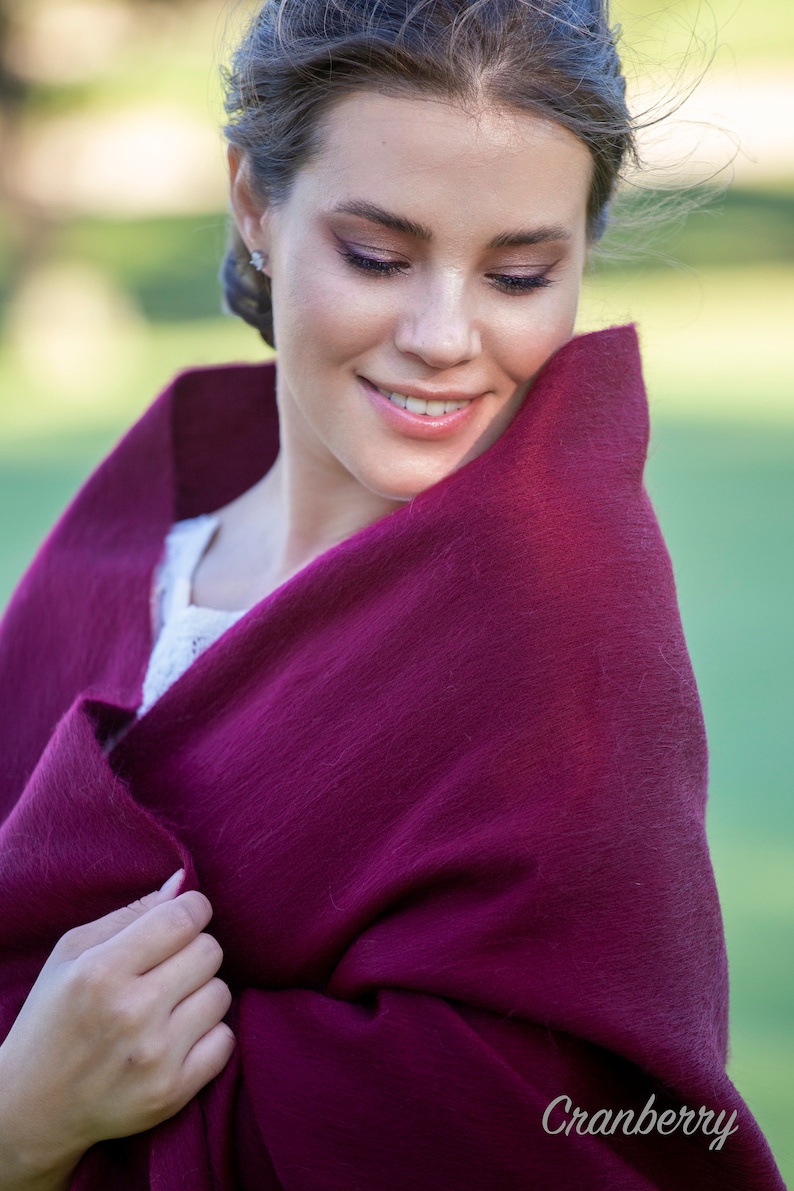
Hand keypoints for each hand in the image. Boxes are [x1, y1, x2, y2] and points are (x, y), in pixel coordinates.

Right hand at [0, 871, 235, 1186]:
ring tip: (170, 1004)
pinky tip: (177, 1037)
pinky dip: (208, 1035)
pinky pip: (225, 1040)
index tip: (185, 918)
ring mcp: (155, 1056)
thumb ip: (130, 913)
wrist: (33, 1108)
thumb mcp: (72, 953)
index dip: (193, 910)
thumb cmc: (54, 1018)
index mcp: (101, 971)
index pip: (183, 918)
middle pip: (210, 951)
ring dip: (201, 993)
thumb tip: (183, 882)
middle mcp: (131, 1013)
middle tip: (168, 967)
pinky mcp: (172, 1092)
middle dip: (194, 951)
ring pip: (221, 993)